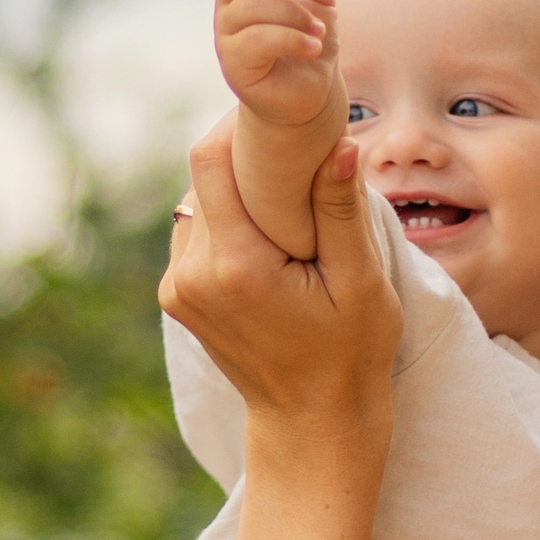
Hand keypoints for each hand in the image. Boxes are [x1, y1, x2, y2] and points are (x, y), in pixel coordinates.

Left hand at [160, 112, 401, 456]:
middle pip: (202, 177)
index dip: (240, 126)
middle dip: (244, 156)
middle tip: (293, 149)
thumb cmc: (350, 355)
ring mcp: (178, 288)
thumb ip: (343, 212)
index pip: (211, 161)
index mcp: (235, 267)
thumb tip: (339, 143)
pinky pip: (196, 231)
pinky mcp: (178, 295)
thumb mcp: (361, 284)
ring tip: (284, 194)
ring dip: (235, 188)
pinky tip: (267, 232)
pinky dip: (226, 219)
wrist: (312, 422)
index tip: (282, 117)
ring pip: (196, 201)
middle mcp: (192, 275)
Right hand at [211, 0, 345, 131]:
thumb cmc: (308, 44)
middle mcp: (231, 8)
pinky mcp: (235, 65)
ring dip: (295, 17)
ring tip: (319, 34)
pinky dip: (292, 40)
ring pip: (256, 8)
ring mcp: (228, 37)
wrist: (310, 95)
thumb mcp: (321, 1)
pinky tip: (313, 46)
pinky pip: (260, 40)